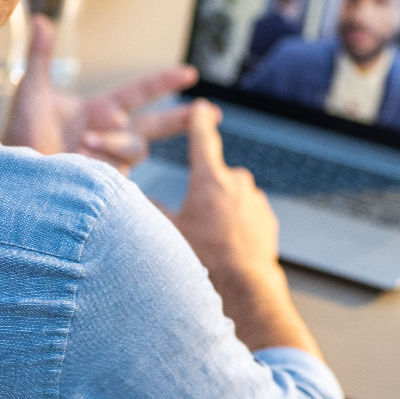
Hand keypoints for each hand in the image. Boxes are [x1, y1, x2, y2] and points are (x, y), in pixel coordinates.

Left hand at [1, 16, 198, 172]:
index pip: (141, 92)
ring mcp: (111, 161)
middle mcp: (112, 135)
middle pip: (158, 126)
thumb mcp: (31, 92)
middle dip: (183, 119)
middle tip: (210, 113)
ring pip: (135, 149)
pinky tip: (84, 166)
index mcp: (101, 110)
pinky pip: (118, 174)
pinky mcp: (106, 184)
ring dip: (112, 143)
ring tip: (82, 144)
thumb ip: (40, 57)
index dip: (165, 81)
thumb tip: (40, 20)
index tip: (190, 73)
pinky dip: (103, 166)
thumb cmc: (20, 134)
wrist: (12, 172)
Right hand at [160, 100, 322, 358]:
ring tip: (211, 238)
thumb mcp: (169, 232)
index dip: (198, 121)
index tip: (201, 107)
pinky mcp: (268, 220)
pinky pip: (248, 214)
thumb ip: (150, 210)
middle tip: (193, 217)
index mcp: (210, 179)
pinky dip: (238, 224)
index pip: (202, 138)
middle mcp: (237, 183)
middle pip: (215, 175)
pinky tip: (227, 246)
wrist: (246, 290)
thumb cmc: (205, 261)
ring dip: (222, 209)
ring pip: (233, 196)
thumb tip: (131, 198)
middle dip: (205, 190)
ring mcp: (256, 201)